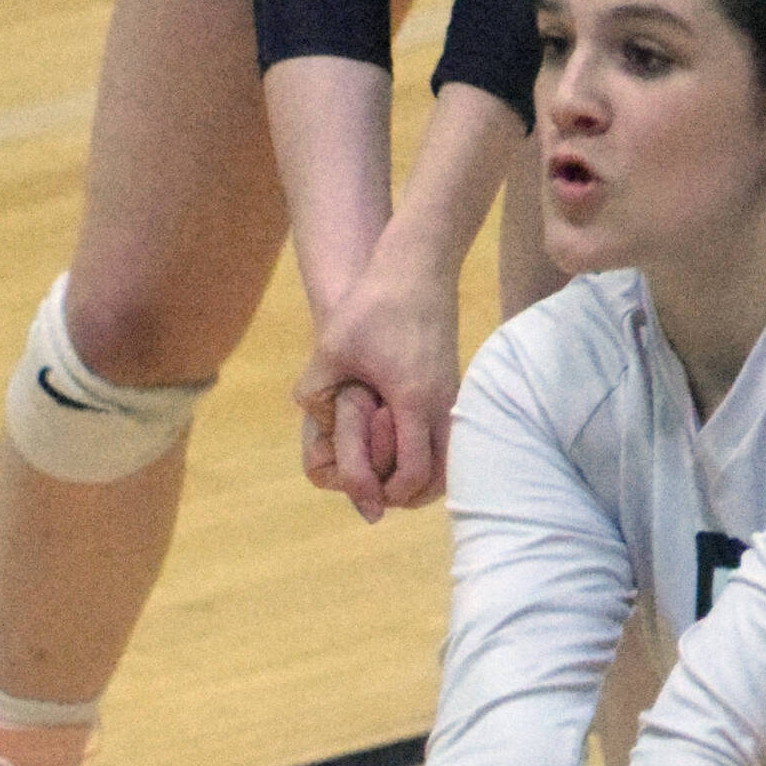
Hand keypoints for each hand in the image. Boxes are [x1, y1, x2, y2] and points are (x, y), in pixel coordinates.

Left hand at [292, 249, 459, 521]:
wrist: (418, 267)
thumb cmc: (373, 303)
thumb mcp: (332, 346)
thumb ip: (316, 388)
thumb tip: (310, 420)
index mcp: (412, 400)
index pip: (411, 472)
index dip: (387, 493)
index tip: (365, 498)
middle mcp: (441, 405)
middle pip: (438, 479)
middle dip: (407, 496)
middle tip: (377, 497)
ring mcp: (453, 398)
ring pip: (449, 462)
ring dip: (422, 480)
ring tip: (389, 480)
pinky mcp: (455, 389)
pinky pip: (450, 441)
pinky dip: (432, 458)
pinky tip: (403, 452)